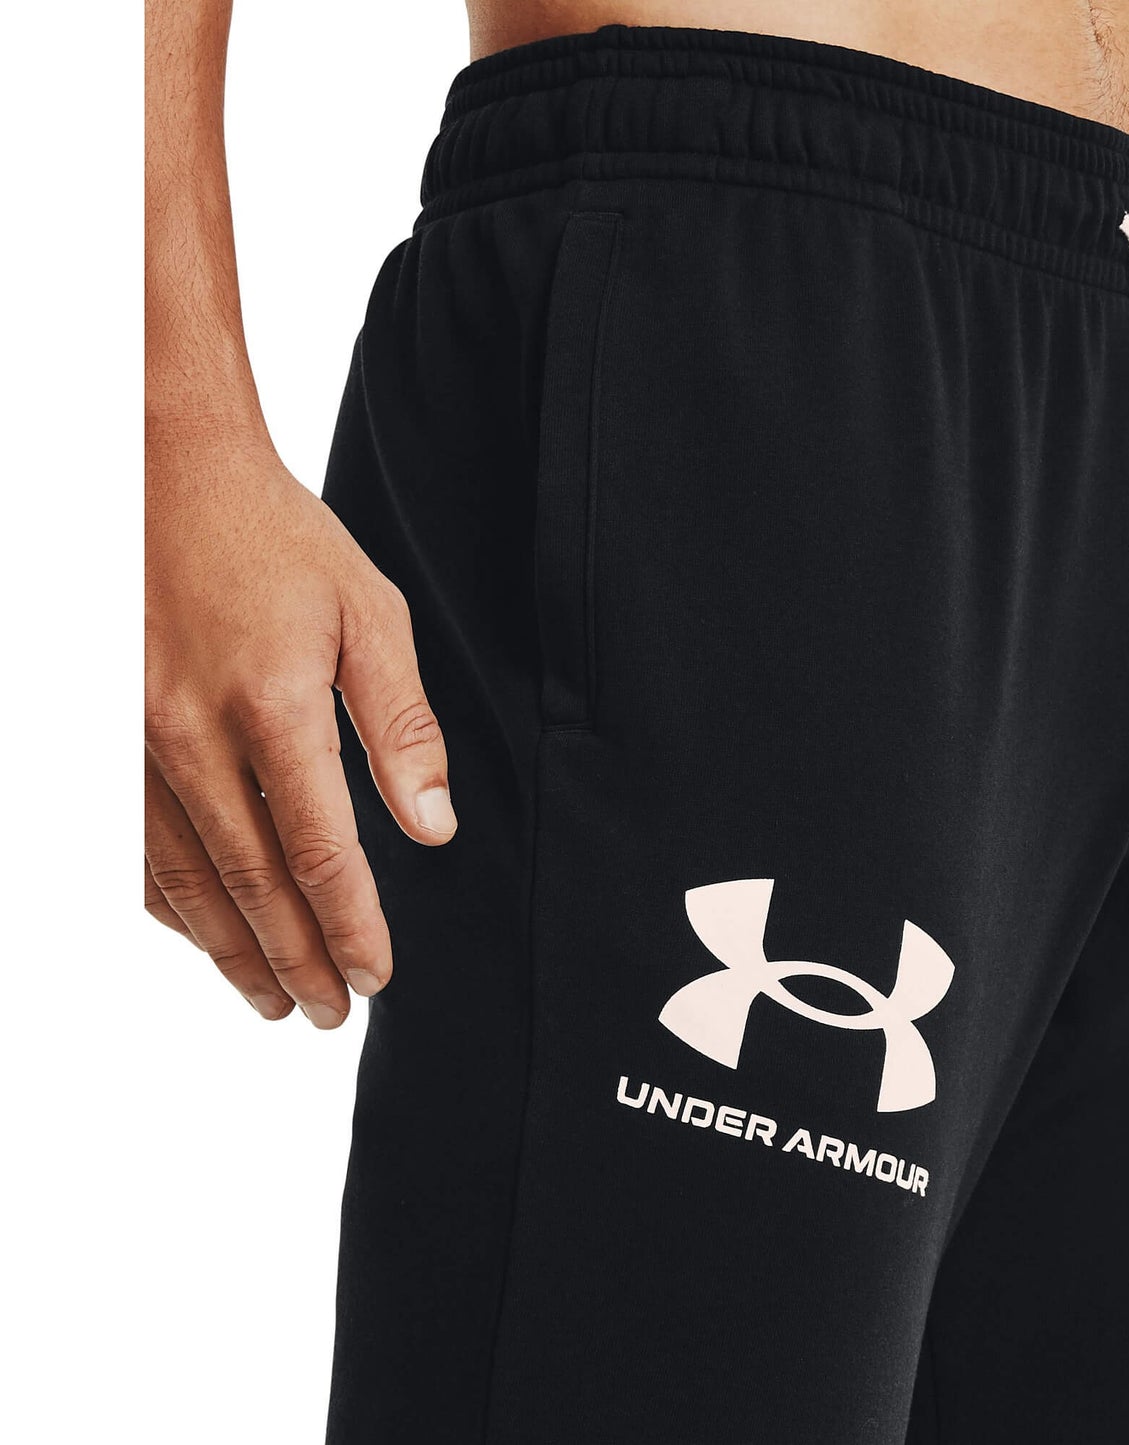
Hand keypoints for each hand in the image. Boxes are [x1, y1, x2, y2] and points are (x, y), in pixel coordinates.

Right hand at [144, 429, 454, 1026]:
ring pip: (184, 881)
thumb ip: (402, 728)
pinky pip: (131, 847)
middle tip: (332, 1014)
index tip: (379, 975)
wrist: (164, 474)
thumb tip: (432, 829)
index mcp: (272, 706)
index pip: (319, 852)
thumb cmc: (279, 543)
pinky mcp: (100, 736)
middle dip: (296, 962)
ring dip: (230, 952)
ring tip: (272, 1004)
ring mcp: (131, 741)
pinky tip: (199, 936)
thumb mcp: (369, 617)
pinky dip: (170, 906)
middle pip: (250, 885)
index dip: (351, 926)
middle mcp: (190, 736)